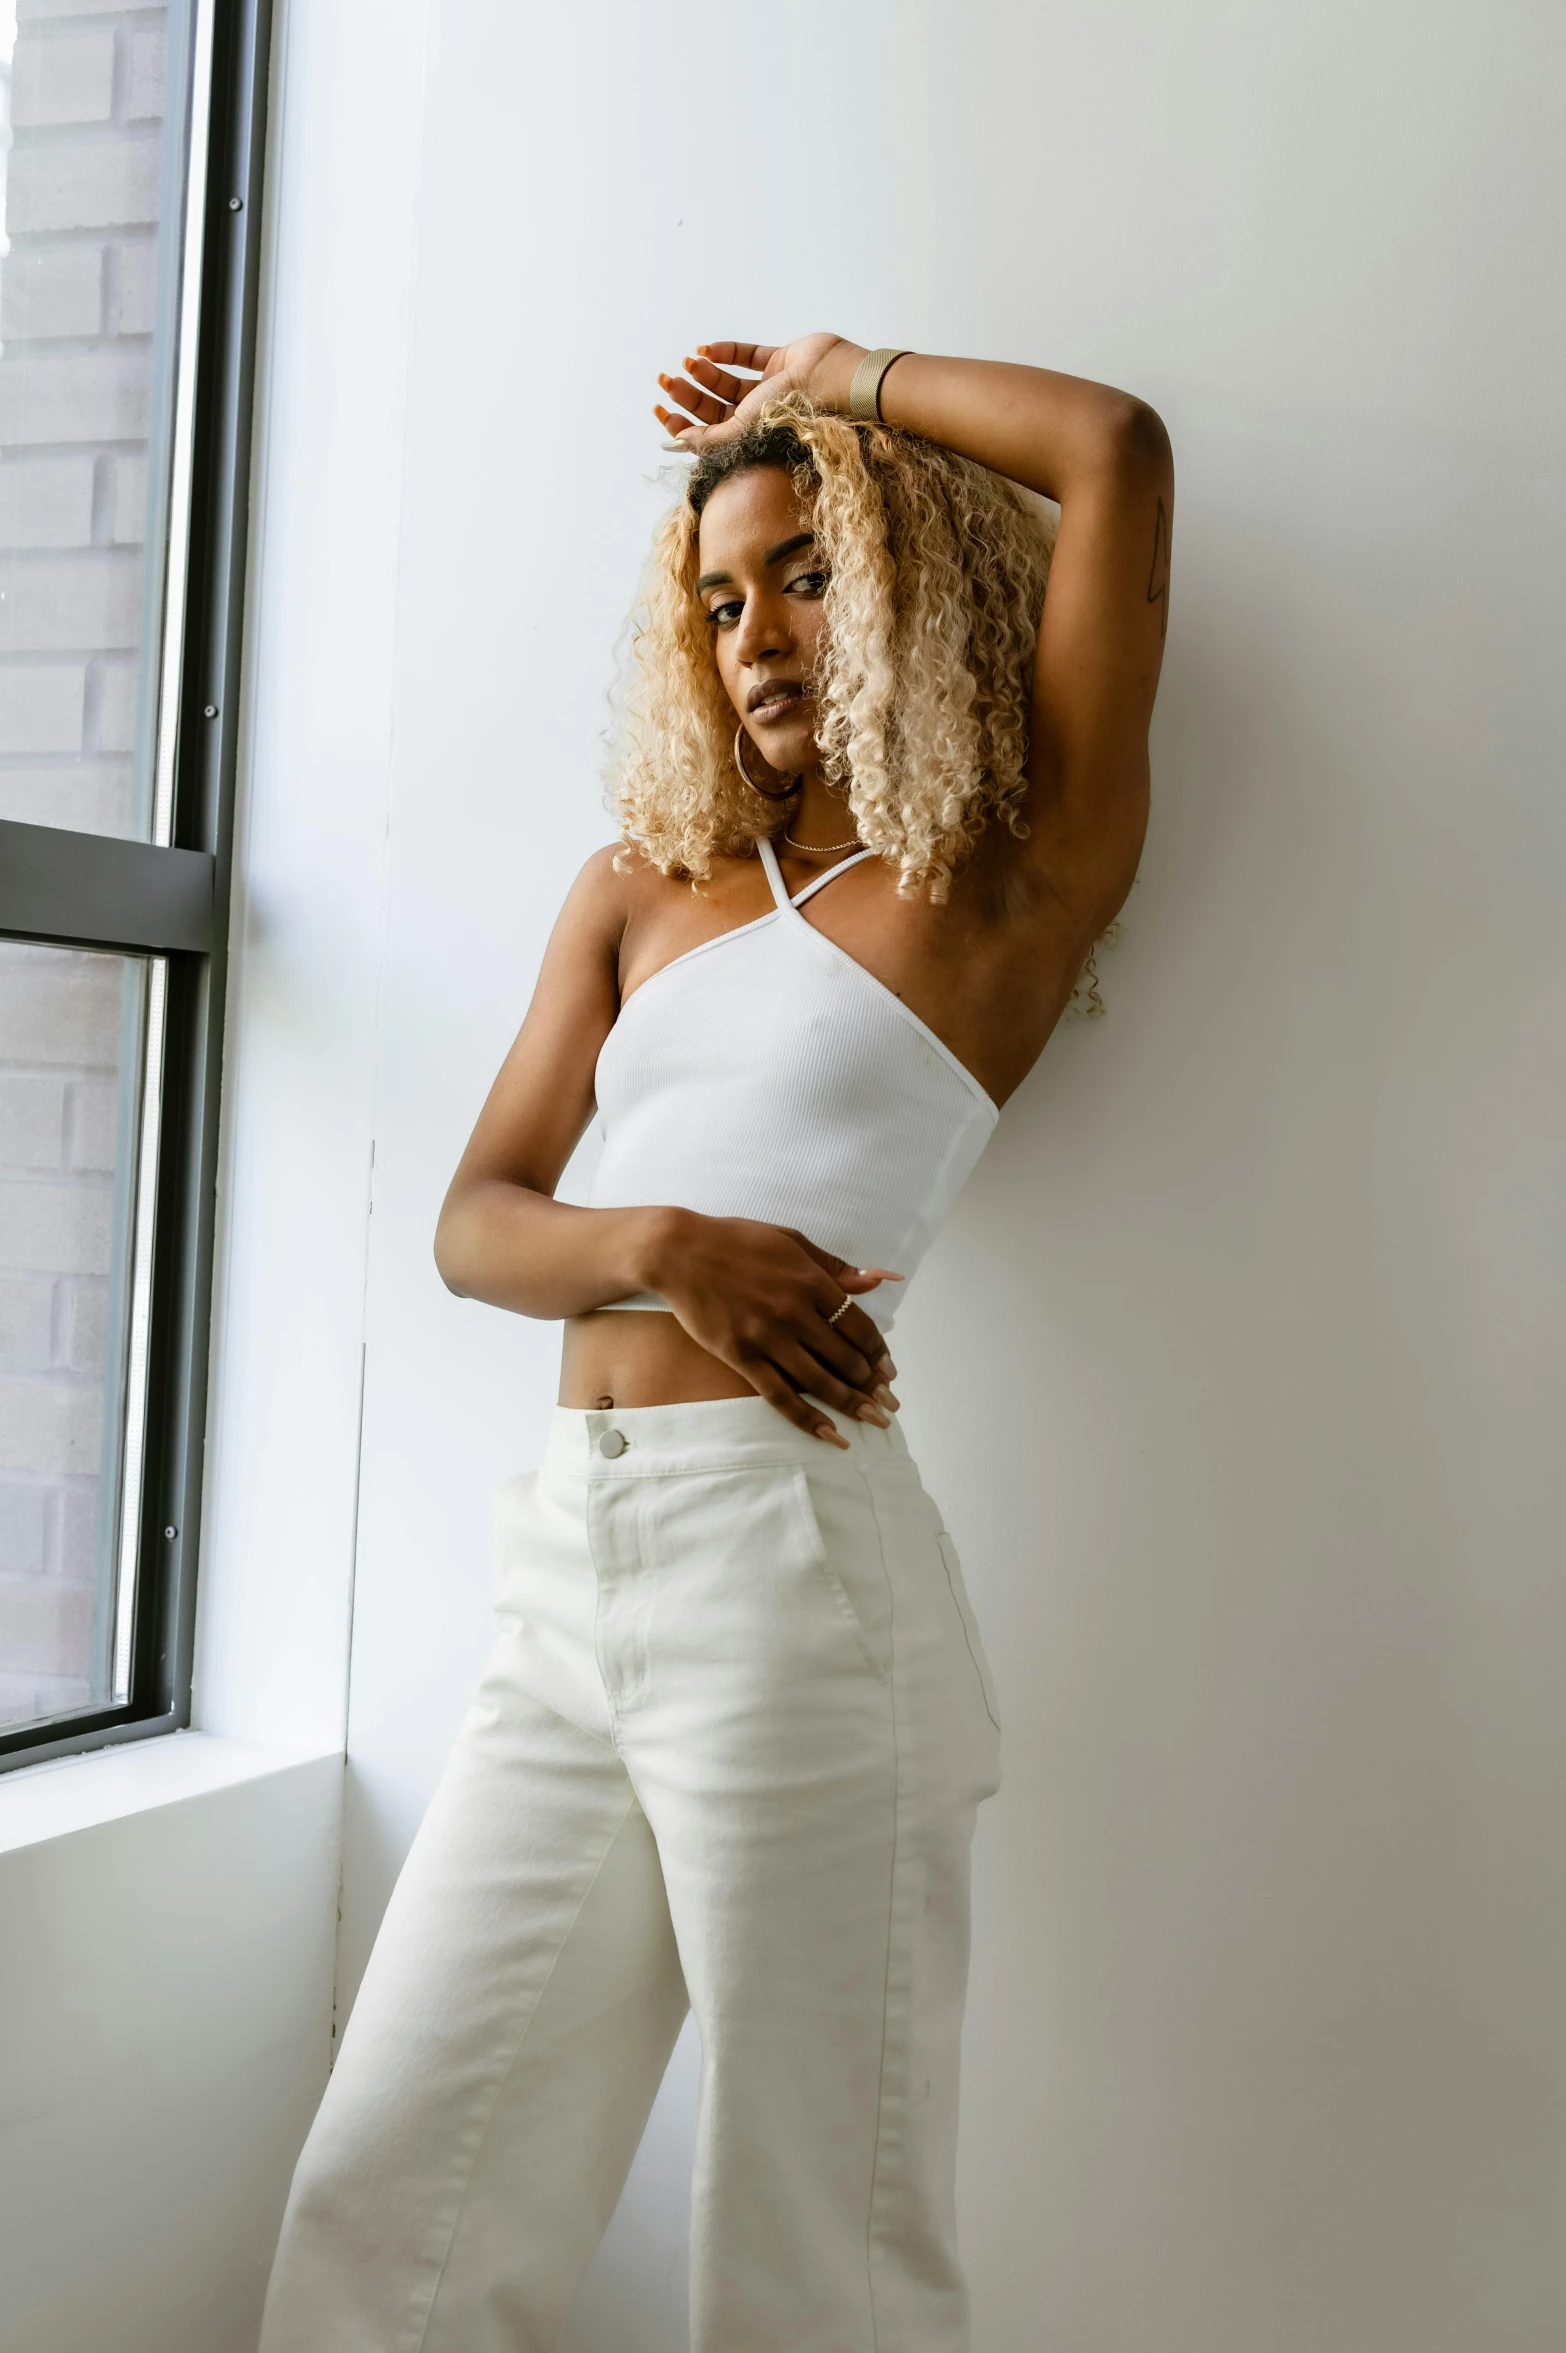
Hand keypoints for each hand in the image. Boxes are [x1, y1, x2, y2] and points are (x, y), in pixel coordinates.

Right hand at [642, 1207, 900, 1445]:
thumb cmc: (737, 1241)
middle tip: (888, 1403)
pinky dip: (808, 1418)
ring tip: (874, 1420)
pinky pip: (780, 1395)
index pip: (859, 1326)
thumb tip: (881, 1279)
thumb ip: (836, 1266)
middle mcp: (795, 1312)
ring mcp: (767, 1338)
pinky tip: (830, 1434)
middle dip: (873, 1384)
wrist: (680, 1252)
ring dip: (852, 1404)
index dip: (879, 1352)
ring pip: (819, 1381)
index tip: (888, 1368)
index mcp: (811, 1281)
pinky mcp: (741, 1357)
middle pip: (845, 1358)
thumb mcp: (792, 1240)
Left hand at [653, 336, 864, 453]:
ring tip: (688, 362)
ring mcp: (769, 388)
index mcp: (749, 438)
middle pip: (713, 407)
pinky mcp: (779, 362)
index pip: (708, 433)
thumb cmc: (793, 412)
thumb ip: (707, 439)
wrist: (833, 381)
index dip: (681, 424)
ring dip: (705, 372)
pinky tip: (706, 350)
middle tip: (666, 381)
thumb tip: (671, 444)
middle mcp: (758, 416)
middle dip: (688, 395)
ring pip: (726, 381)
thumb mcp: (743, 430)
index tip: (660, 410)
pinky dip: (726, 352)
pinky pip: (747, 356)